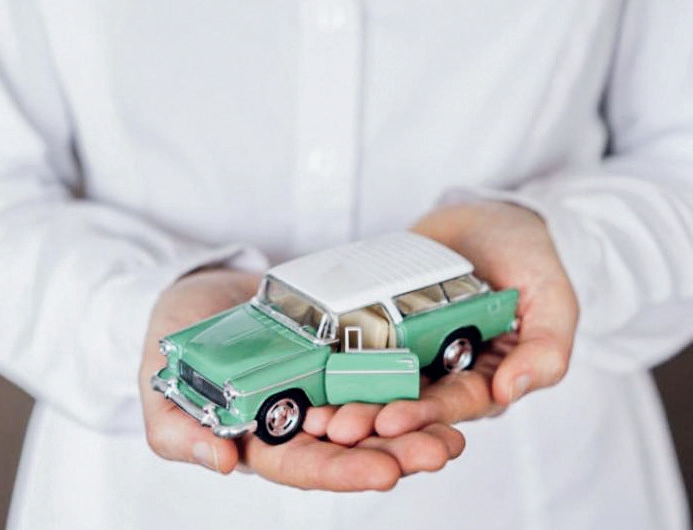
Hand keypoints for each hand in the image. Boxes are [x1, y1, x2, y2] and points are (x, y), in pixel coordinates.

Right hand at [138, 268, 465, 490]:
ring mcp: (322, 386)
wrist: (192, 291)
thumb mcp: (160, 392)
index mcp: (259, 441)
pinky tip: (444, 384)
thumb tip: (222, 464)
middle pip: (352, 446)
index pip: (304, 466)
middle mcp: (298, 420)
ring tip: (456, 430)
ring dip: (416, 425)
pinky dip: (410, 381)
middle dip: (399, 452)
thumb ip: (179, 433)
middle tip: (442, 450)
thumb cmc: (168, 344)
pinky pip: (378, 369)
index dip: (343, 471)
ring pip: (375, 414)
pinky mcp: (339, 353)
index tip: (384, 471)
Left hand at [312, 201, 579, 444]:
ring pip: (377, 386)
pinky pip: (355, 351)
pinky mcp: (381, 329)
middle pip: (408, 404)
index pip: (454, 404)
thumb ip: (545, 348)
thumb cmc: (528, 259)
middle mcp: (445, 373)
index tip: (389, 423)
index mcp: (487, 378)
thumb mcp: (552, 298)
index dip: (422, 416)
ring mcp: (411, 353)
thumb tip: (513, 390)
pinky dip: (333, 368)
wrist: (488, 218)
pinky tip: (307, 379)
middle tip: (337, 428)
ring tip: (316, 416)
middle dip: (372, 419)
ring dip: (348, 404)